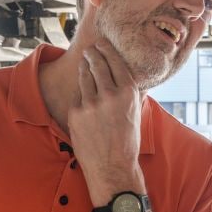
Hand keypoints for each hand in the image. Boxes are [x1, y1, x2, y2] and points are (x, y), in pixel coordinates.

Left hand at [67, 40, 144, 204]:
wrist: (112, 167)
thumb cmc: (127, 142)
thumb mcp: (135, 113)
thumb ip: (130, 93)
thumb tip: (128, 76)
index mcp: (128, 93)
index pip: (115, 62)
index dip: (107, 50)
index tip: (102, 44)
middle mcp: (109, 95)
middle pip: (98, 64)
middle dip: (93, 54)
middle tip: (90, 49)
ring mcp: (91, 103)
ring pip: (84, 77)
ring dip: (84, 67)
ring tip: (84, 61)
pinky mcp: (76, 113)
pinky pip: (77, 96)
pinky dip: (80, 92)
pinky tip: (82, 91)